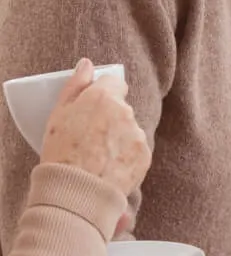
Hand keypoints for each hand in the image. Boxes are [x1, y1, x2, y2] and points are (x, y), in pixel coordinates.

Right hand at [40, 59, 150, 198]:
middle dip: (110, 118)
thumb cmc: (62, 153)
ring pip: (130, 130)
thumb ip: (76, 85)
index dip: (103, 94)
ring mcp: (137, 134)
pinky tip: (108, 167)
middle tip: (90, 138)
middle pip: (121, 108)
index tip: (94, 106)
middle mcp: (125, 112)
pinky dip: (126, 157)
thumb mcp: (58, 115)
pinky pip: (136, 151)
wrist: (77, 191)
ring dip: (119, 139)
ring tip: (98, 156)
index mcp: (103, 98)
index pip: (114, 83)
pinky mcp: (145, 155)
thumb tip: (87, 64)